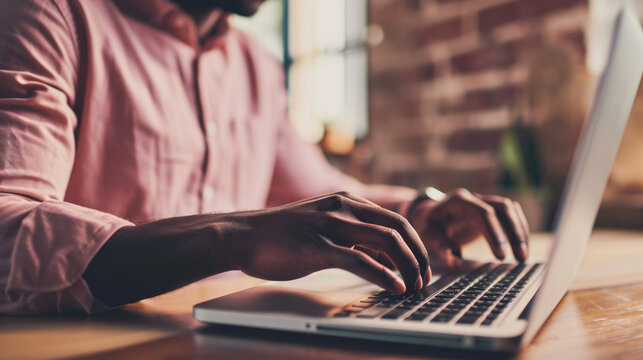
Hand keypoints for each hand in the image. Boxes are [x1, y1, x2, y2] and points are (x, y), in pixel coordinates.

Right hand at [218, 192, 429, 293]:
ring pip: (386, 242)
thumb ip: (349, 232)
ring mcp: (330, 226)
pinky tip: (395, 288)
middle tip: (425, 279)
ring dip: (408, 267)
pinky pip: (360, 261)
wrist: (240, 234)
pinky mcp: (317, 248)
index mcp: (345, 200)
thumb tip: (380, 256)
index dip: (415, 244)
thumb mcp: (321, 222)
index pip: (395, 219)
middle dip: (419, 256)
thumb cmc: (280, 234)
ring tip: (414, 287)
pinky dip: (384, 276)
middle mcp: (342, 207)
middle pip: (399, 228)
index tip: (421, 265)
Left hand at [407, 188, 529, 267]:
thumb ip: (440, 246)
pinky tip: (522, 247)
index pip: (483, 213)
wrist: (428, 214)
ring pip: (510, 209)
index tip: (501, 256)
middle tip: (520, 258)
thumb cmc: (427, 226)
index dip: (495, 233)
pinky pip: (511, 214)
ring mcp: (484, 201)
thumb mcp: (427, 236)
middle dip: (514, 232)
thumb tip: (456, 260)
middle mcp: (474, 198)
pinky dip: (519, 228)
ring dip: (520, 231)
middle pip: (503, 208)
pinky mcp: (491, 209)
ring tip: (523, 256)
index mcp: (459, 201)